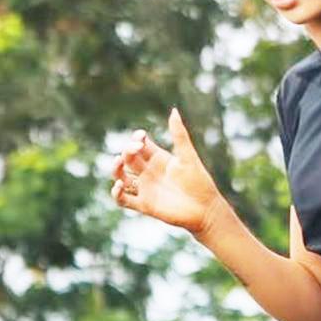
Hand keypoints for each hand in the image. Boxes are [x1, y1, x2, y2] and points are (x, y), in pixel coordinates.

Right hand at [110, 108, 221, 235]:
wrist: (205, 209)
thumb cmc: (200, 182)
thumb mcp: (188, 156)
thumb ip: (179, 135)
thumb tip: (173, 110)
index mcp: (159, 159)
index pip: (140, 145)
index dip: (136, 139)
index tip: (140, 137)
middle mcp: (150, 172)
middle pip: (128, 158)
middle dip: (127, 151)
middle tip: (135, 149)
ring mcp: (146, 188)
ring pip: (121, 177)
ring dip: (115, 169)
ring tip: (118, 162)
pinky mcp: (144, 205)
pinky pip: (123, 199)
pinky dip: (116, 193)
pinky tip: (119, 185)